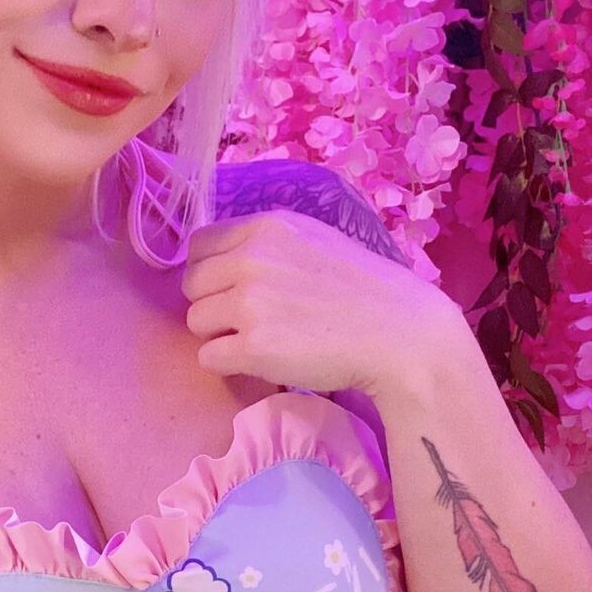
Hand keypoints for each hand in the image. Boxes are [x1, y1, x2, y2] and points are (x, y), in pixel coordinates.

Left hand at [181, 210, 460, 400]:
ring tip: (262, 339)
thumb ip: (264, 244)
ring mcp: (249, 303)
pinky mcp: (252, 346)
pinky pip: (208, 357)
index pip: (198, 245)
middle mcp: (251, 258)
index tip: (233, 289)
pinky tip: (262, 360)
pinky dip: (228, 364)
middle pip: (191, 286)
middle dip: (213, 305)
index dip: (211, 272)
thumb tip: (219, 263)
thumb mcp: (312, 240)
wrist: (400, 335)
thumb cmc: (363, 290)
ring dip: (220, 335)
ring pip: (196, 322)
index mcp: (265, 227)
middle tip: (251, 320)